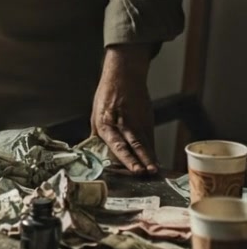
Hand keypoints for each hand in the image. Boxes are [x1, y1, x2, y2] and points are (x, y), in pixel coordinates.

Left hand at [90, 45, 157, 175]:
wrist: (124, 75)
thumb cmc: (107, 95)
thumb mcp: (96, 114)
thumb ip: (97, 134)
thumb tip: (94, 153)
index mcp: (106, 122)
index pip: (118, 144)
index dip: (127, 158)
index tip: (135, 170)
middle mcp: (122, 122)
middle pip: (134, 144)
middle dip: (142, 160)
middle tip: (148, 173)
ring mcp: (137, 119)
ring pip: (144, 141)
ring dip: (150, 156)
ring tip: (155, 170)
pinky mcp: (147, 117)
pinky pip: (149, 136)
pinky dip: (152, 148)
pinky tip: (154, 159)